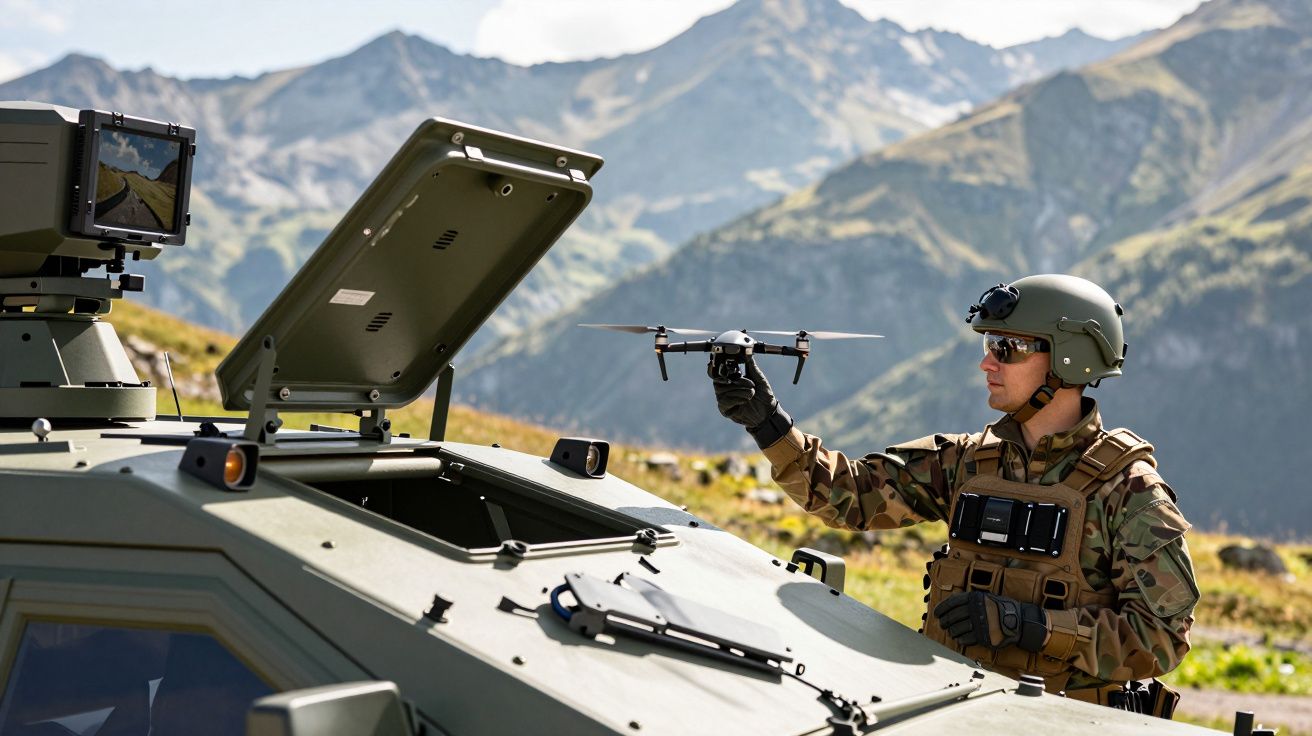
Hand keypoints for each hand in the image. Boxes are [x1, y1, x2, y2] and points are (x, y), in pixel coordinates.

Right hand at [712, 357, 776, 429]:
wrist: (768, 411)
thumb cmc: (764, 395)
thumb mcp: (759, 377)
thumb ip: (751, 365)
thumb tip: (747, 352)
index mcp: (732, 378)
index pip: (718, 371)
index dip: (715, 367)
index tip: (717, 363)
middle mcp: (726, 387)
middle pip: (718, 379)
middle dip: (736, 381)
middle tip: (750, 384)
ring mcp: (724, 398)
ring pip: (722, 390)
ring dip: (739, 390)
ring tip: (752, 393)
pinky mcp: (725, 409)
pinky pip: (724, 401)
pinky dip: (736, 399)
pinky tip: (746, 400)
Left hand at [933, 590, 1047, 651]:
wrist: (1018, 621)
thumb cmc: (1000, 608)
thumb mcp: (985, 597)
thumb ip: (969, 600)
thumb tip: (949, 605)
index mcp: (974, 599)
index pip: (951, 604)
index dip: (941, 609)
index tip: (936, 614)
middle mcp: (975, 611)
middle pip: (952, 618)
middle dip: (944, 622)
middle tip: (942, 624)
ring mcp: (979, 624)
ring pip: (957, 629)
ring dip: (951, 631)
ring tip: (951, 632)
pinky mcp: (983, 637)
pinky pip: (966, 639)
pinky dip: (960, 639)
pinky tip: (959, 639)